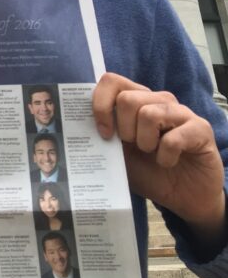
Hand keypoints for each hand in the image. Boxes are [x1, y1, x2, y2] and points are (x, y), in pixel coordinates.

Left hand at [93, 72, 225, 238]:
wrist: (184, 197)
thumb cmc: (149, 172)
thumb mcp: (119, 155)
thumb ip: (103, 137)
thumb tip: (77, 127)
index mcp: (136, 99)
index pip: (111, 81)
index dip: (101, 105)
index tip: (103, 133)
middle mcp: (158, 99)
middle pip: (127, 99)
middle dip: (124, 130)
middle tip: (134, 147)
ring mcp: (181, 112)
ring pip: (148, 114)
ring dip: (145, 143)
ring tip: (152, 153)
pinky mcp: (200, 129)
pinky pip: (173, 138)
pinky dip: (165, 157)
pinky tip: (168, 162)